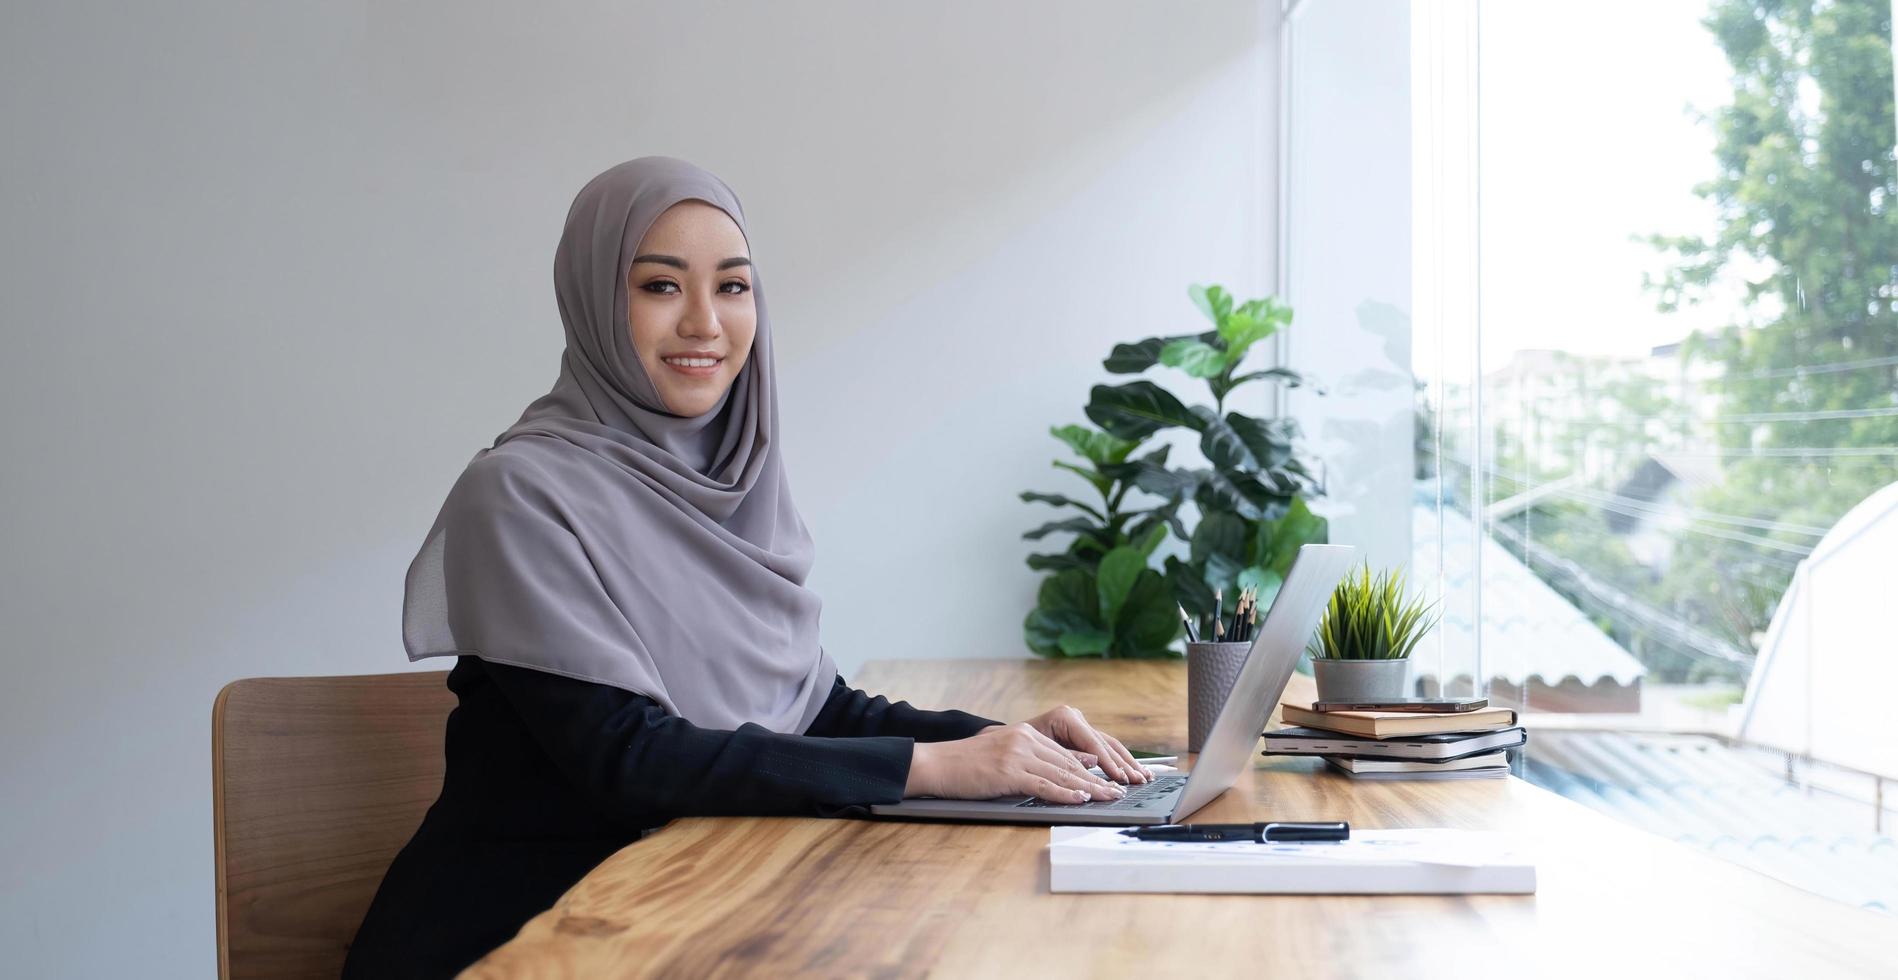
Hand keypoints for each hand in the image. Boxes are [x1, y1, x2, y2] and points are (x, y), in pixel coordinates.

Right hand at [904, 723, 1127, 802]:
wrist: (936, 764)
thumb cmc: (967, 765)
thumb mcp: (1004, 755)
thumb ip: (1035, 759)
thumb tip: (1069, 768)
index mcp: (1025, 734)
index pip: (1066, 754)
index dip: (1090, 769)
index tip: (1109, 780)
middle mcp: (1025, 739)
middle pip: (1069, 763)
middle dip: (1097, 779)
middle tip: (1118, 791)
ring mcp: (1017, 754)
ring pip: (1062, 773)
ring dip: (1089, 788)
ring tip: (1109, 798)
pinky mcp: (1009, 771)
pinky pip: (1044, 785)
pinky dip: (1066, 794)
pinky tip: (1081, 800)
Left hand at [1023, 704, 1153, 784]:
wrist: (998, 742)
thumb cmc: (1013, 748)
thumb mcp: (1037, 752)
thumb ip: (1067, 757)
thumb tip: (1093, 763)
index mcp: (1065, 717)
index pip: (1093, 743)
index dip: (1108, 762)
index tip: (1119, 778)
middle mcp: (1075, 718)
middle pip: (1105, 744)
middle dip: (1124, 764)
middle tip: (1139, 781)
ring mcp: (1080, 725)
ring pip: (1109, 745)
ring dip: (1127, 763)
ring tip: (1144, 777)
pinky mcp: (1082, 735)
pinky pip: (1104, 748)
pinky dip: (1119, 761)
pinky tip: (1133, 771)